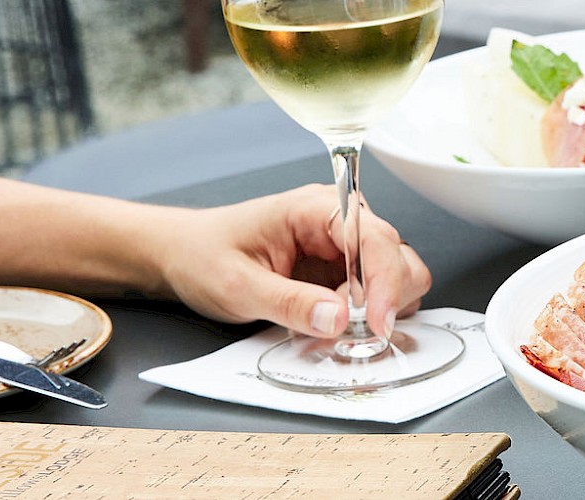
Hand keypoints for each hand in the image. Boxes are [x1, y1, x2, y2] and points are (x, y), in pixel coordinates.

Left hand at [150, 185, 431, 337]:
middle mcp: (343, 222)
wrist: (184, 255)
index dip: (385, 283)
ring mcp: (349, 247)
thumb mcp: (237, 285)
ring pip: (399, 278)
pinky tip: (334, 324)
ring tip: (330, 324)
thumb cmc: (204, 255)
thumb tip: (339, 319)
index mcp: (318, 208)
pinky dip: (369, 318)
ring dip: (377, 311)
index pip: (376, 239)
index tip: (376, 324)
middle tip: (344, 328)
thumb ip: (289, 302)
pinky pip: (379, 296)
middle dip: (382, 301)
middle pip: (400, 259)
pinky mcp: (347, 272)